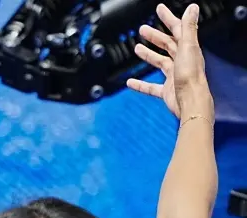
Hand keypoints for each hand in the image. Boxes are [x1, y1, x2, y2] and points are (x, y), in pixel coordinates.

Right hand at [127, 4, 213, 119]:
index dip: (168, 19)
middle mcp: (182, 61)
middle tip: (142, 29)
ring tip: (137, 48)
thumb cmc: (190, 76)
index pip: (178, 30)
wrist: (190, 102)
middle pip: (168, 45)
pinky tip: (130, 82)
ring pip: (160, 62)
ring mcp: (174, 76)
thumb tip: (193, 8)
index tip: (159, 9)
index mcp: (188, 49)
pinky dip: (140, 84)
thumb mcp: (188, 48)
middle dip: (155, 36)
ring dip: (148, 55)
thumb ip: (189, 28)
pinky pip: (151, 87)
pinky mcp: (167, 90)